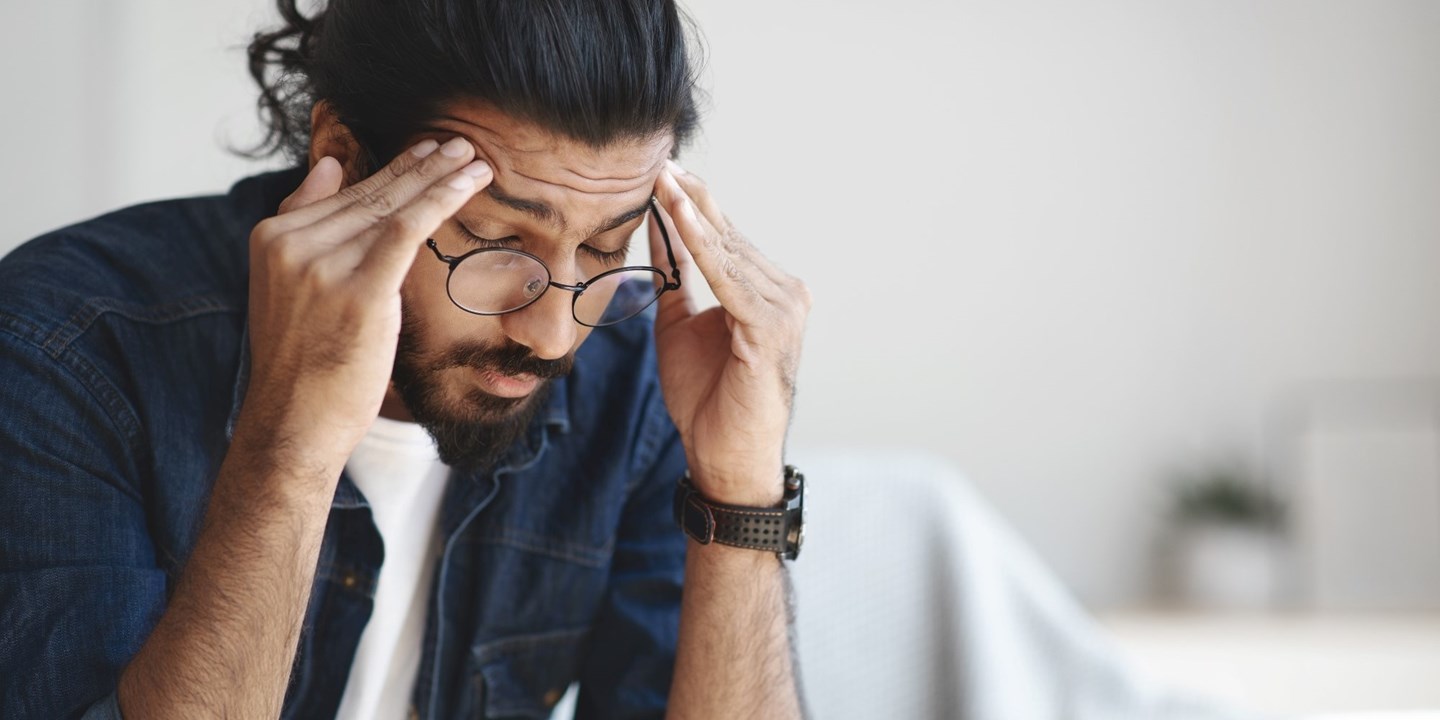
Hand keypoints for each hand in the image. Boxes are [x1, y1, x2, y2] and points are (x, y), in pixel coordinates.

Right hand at [241, 138, 491, 466]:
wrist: (294, 424)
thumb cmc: (304, 365)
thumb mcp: (290, 288)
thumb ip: (306, 225)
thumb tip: (331, 166)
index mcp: (272, 238)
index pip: (345, 194)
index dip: (392, 169)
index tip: (428, 151)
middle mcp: (292, 244)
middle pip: (372, 195)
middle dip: (421, 166)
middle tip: (459, 143)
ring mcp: (322, 265)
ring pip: (393, 206)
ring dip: (440, 177)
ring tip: (474, 159)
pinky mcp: (359, 289)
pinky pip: (407, 229)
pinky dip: (442, 200)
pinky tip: (470, 183)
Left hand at [649, 161, 811, 505]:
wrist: (724, 457)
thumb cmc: (707, 400)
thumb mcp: (679, 326)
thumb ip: (674, 278)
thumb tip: (657, 230)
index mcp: (766, 292)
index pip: (725, 238)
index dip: (692, 205)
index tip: (661, 171)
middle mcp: (784, 293)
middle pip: (729, 235)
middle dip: (691, 197)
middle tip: (659, 159)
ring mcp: (783, 308)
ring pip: (728, 250)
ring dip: (692, 213)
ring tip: (662, 178)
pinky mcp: (770, 326)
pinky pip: (727, 276)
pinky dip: (700, 244)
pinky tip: (676, 215)